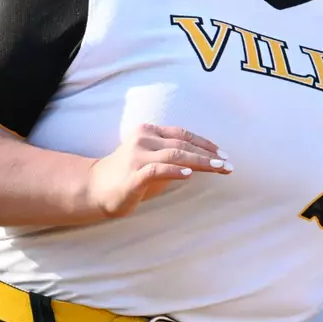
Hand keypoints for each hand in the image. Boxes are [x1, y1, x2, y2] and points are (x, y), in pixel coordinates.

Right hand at [85, 123, 229, 218]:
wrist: (94, 189)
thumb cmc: (128, 176)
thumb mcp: (152, 160)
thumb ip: (173, 156)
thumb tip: (205, 160)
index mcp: (148, 132)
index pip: (182, 134)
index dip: (205, 143)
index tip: (224, 154)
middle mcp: (143, 140)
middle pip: (182, 144)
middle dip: (209, 154)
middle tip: (228, 164)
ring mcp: (137, 157)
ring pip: (175, 154)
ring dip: (200, 161)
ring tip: (219, 167)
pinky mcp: (133, 175)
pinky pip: (157, 170)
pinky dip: (175, 170)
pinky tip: (190, 173)